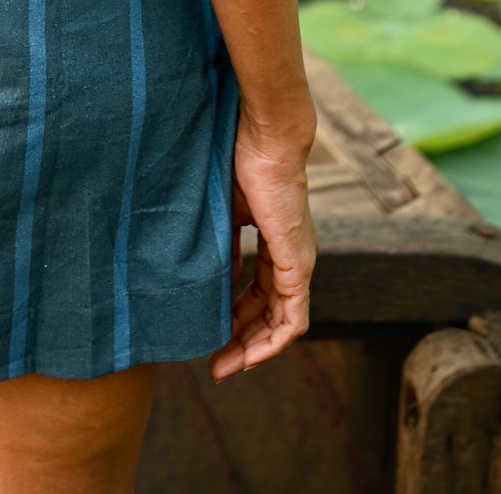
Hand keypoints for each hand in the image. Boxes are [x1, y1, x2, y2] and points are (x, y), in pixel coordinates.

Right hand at [210, 109, 316, 379]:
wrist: (265, 135)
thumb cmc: (241, 157)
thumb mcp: (224, 209)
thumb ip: (220, 242)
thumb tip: (201, 274)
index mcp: (275, 239)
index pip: (259, 290)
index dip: (236, 316)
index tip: (211, 333)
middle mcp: (293, 256)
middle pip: (271, 312)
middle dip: (242, 340)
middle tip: (214, 363)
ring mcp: (299, 262)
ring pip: (283, 321)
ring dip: (255, 347)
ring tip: (225, 365)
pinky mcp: (298, 264)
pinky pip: (293, 318)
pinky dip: (273, 340)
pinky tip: (249, 354)